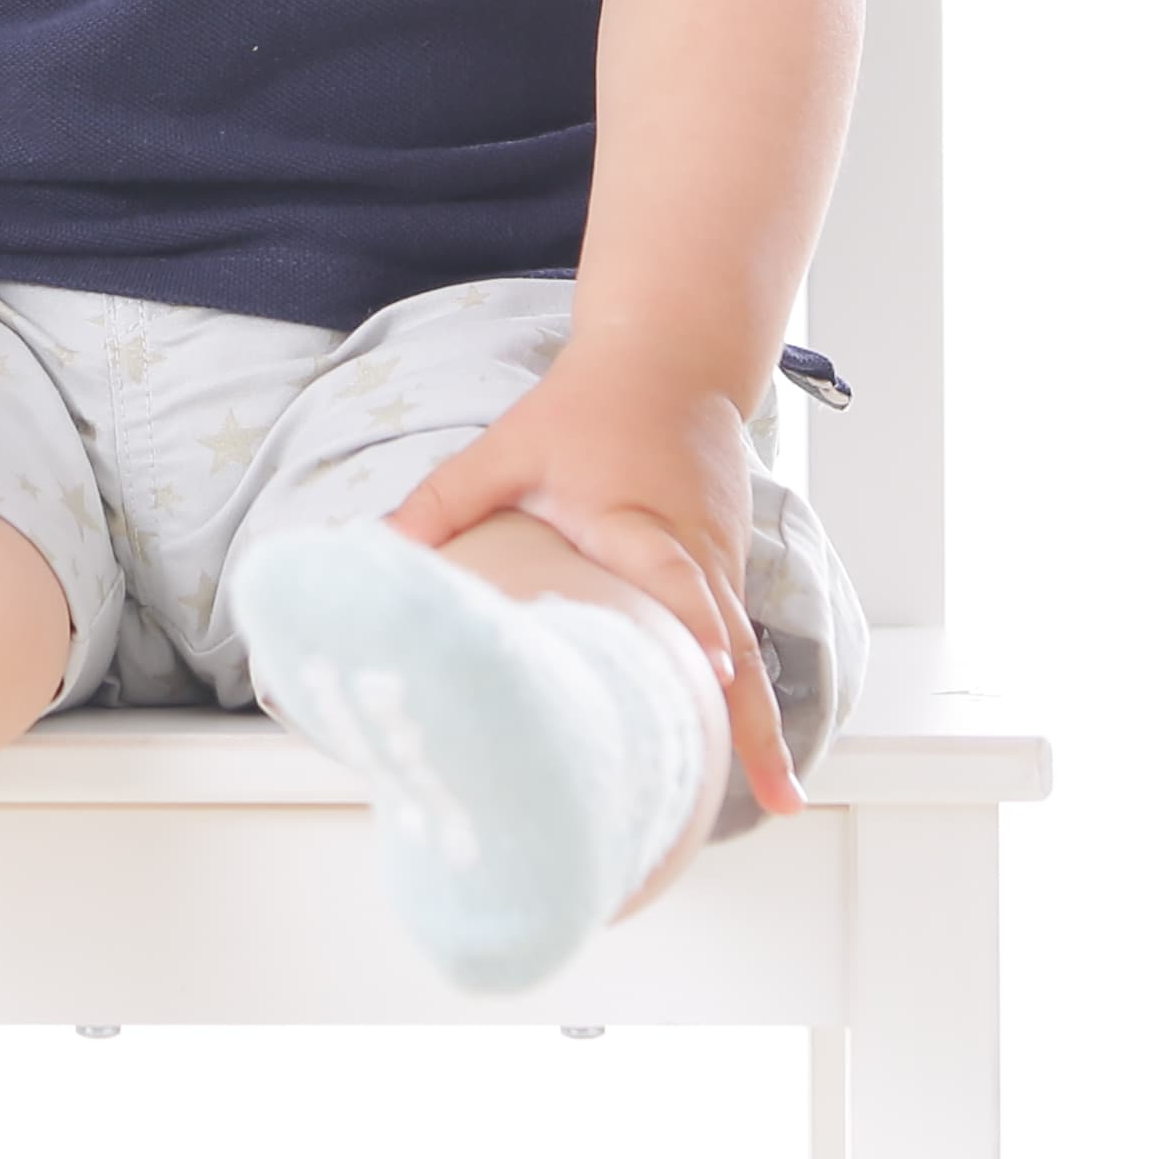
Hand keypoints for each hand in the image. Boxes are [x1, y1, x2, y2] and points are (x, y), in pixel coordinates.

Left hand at [379, 344, 804, 816]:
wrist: (671, 360)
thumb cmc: (583, 407)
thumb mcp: (506, 447)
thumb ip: (444, 501)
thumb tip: (374, 549)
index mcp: (638, 520)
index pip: (675, 577)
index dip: (692, 626)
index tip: (709, 676)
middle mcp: (694, 548)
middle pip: (729, 640)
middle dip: (750, 718)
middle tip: (778, 796)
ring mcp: (722, 561)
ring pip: (748, 649)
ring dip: (761, 722)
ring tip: (785, 798)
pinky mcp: (727, 568)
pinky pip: (739, 637)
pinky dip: (748, 695)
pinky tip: (755, 758)